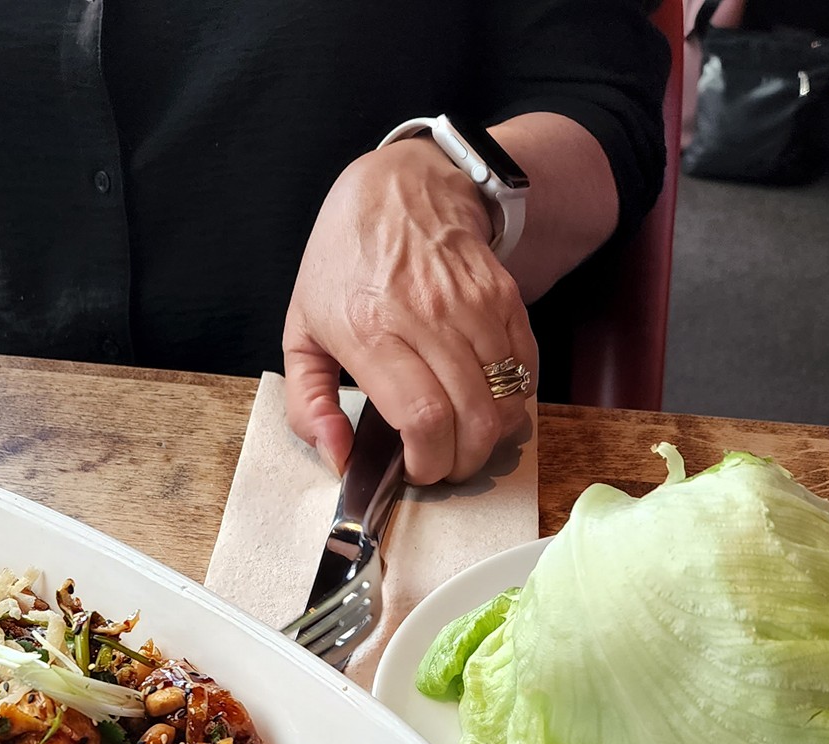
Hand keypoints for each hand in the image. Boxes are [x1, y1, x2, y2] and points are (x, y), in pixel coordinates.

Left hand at [282, 139, 536, 484]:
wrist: (397, 188)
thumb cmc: (343, 264)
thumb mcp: (301, 332)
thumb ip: (307, 405)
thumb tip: (337, 457)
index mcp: (368, 331)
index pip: (423, 416)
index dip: (430, 460)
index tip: (419, 470)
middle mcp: (426, 316)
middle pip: (473, 417)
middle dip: (465, 461)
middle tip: (446, 463)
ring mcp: (472, 304)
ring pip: (506, 398)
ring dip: (492, 435)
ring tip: (466, 436)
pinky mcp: (504, 296)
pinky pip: (526, 367)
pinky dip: (514, 399)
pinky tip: (487, 401)